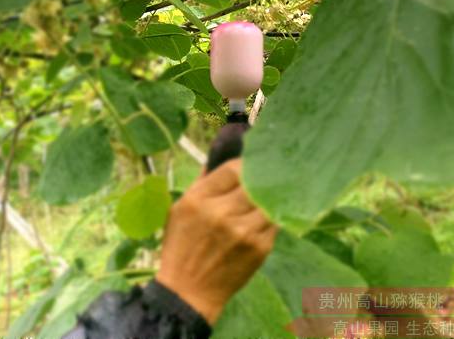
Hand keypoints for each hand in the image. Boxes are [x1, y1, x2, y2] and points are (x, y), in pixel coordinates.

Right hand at [155, 159, 277, 323]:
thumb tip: (217, 161)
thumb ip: (200, 184)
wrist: (188, 292)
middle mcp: (222, 213)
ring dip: (267, 199)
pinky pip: (274, 222)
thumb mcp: (179, 210)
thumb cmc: (180, 248)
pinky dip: (269, 218)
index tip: (248, 166)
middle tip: (263, 178)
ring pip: (268, 201)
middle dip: (259, 180)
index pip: (232, 169)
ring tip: (265, 198)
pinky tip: (262, 220)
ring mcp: (243, 231)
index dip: (244, 164)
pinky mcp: (260, 248)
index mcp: (198, 200)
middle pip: (254, 182)